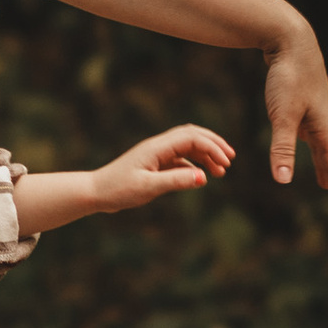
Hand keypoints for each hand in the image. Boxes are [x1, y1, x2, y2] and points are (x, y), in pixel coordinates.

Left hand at [84, 123, 237, 212]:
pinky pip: (179, 158)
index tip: (226, 164)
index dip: (212, 147)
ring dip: (206, 154)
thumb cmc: (118, 189)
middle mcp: (158, 146)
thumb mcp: (148, 187)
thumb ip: (176, 181)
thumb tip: (203, 177)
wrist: (96, 193)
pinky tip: (201, 176)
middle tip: (232, 157)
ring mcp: (156, 154)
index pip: (192, 138)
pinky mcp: (154, 164)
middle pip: (192, 134)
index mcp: (157, 147)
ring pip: (187, 146)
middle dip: (214, 143)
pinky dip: (194, 164)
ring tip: (221, 171)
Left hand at [262, 24, 327, 205]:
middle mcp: (326, 124)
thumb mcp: (282, 115)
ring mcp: (317, 115)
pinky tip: (316, 154)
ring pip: (325, 149)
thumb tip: (284, 181)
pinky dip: (317, 153)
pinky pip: (315, 138)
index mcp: (325, 128)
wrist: (291, 41)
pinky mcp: (307, 106)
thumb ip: (282, 148)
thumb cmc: (289, 77)